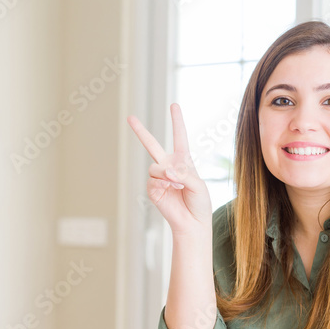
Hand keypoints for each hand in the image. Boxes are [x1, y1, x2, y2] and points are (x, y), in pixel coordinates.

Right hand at [127, 103, 212, 237]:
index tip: (173, 105)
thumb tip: (164, 170)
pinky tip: (170, 191)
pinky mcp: (153, 190)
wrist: (192, 223)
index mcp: (184, 161)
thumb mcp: (198, 185)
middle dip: (140, 131)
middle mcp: (169, 166)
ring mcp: (159, 177)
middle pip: (152, 145)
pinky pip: (153, 181)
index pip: (179, 137)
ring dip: (166, 175)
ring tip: (177, 184)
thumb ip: (183, 173)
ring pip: (154, 167)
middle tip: (130, 117)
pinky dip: (163, 185)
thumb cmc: (200, 203)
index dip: (177, 121)